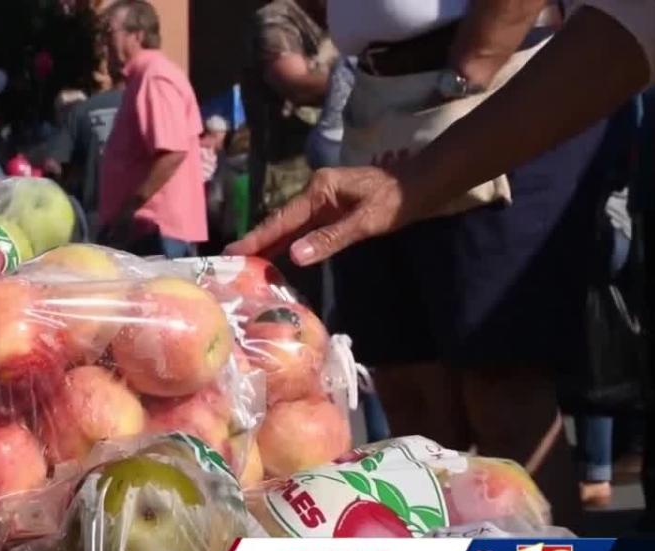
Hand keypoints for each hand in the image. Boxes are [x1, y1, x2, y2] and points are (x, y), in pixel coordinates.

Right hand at [225, 166, 417, 264]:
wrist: (424, 184)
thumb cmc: (397, 200)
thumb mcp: (366, 222)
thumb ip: (330, 238)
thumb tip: (295, 255)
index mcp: (319, 189)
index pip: (282, 219)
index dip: (257, 237)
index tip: (232, 251)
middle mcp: (316, 192)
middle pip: (281, 221)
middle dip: (257, 241)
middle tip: (230, 261)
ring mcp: (324, 201)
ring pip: (291, 226)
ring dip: (271, 244)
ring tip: (247, 262)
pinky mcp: (333, 210)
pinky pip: (304, 228)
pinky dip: (289, 242)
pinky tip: (280, 255)